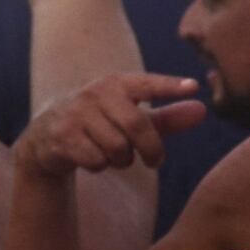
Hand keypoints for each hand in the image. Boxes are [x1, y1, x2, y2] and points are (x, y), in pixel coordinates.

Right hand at [11, 69, 201, 178]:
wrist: (47, 136)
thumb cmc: (102, 124)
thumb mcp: (133, 118)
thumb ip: (168, 116)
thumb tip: (202, 110)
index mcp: (117, 84)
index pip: (147, 84)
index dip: (169, 87)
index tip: (193, 87)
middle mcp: (95, 93)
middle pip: (137, 125)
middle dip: (151, 149)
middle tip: (155, 161)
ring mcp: (76, 114)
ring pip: (117, 147)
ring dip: (122, 160)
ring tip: (114, 154)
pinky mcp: (62, 136)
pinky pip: (96, 160)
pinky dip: (100, 166)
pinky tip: (92, 158)